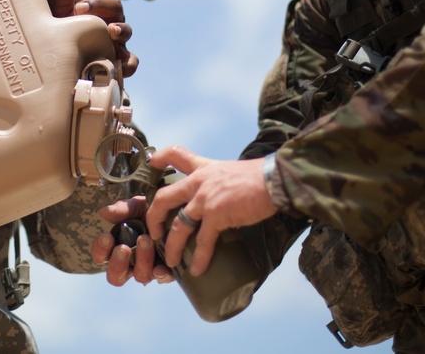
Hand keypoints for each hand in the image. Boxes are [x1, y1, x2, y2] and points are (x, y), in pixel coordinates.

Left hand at [50, 0, 137, 76]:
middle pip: (116, 5)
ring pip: (127, 29)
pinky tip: (119, 63)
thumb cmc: (65, 29)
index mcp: (101, 4)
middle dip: (99, 5)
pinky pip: (131, 60)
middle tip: (79, 9)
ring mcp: (118, 39)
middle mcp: (112, 18)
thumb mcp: (60, 9)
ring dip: (119, 28)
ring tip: (109, 30)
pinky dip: (129, 63)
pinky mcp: (120, 59)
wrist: (64, 57)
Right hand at [90, 196, 172, 286]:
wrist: (175, 210)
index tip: (107, 237)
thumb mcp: (136, 206)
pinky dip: (161, 274)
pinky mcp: (167, 271)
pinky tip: (161, 267)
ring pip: (140, 277)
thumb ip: (122, 209)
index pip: (101, 256)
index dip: (101, 250)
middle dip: (118, 263)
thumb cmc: (150, 210)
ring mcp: (148, 269)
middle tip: (124, 248)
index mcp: (116, 248)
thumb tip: (104, 212)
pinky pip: (162, 279)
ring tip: (146, 240)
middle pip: (116, 276)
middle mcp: (130, 264)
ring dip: (142, 260)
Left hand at [144, 147, 277, 276]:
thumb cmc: (259, 176)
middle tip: (153, 232)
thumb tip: (219, 197)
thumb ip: (218, 181)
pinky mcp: (216, 214)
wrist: (273, 180)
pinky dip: (199, 258)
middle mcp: (198, 181)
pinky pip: (202, 240)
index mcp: (203, 168)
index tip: (150, 163)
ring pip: (177, 225)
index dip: (159, 158)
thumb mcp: (231, 170)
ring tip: (171, 261)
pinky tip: (197, 270)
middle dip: (153, 217)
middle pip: (163, 197)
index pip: (175, 154)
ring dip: (171, 246)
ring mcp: (205, 198)